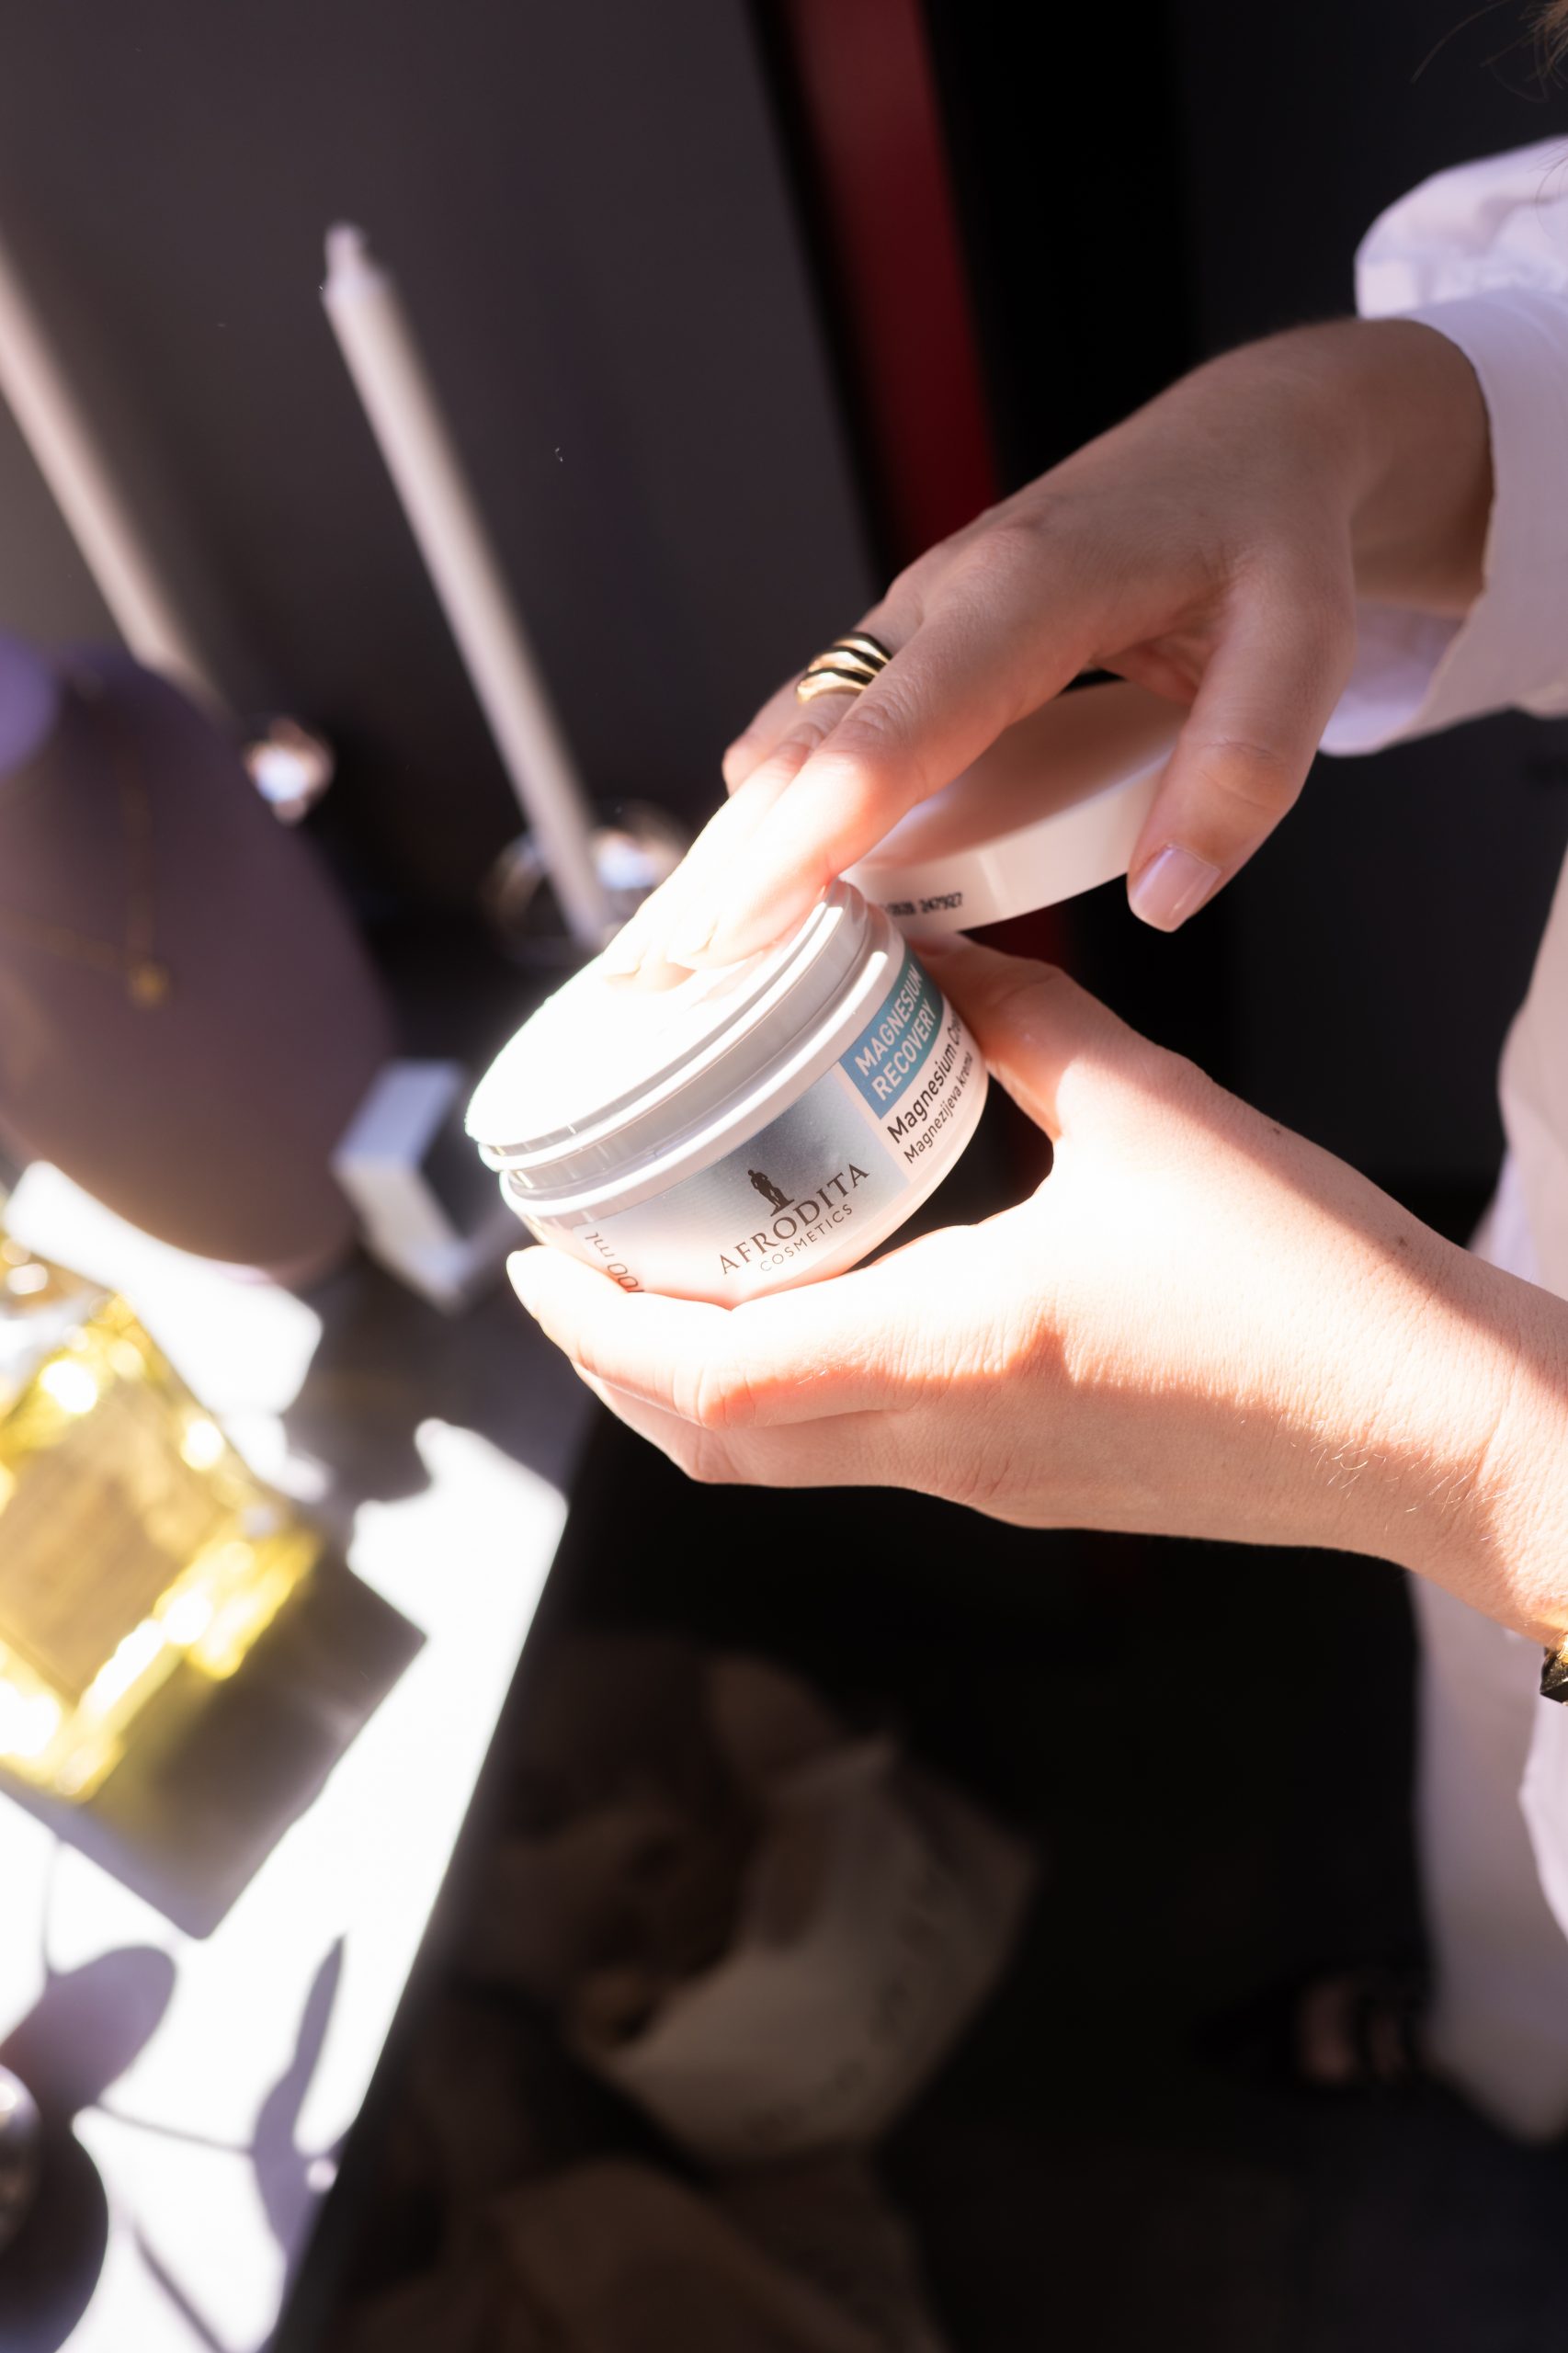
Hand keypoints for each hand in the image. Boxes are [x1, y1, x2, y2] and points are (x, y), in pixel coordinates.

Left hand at [513, 939, 1567, 1643]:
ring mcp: (993, 1488)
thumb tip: (931, 961)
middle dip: (616, 1364)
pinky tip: (816, 1311)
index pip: (715, 1372)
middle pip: (716, 1442)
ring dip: (696, 1388)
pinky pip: (867, 1459)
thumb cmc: (1322, 1287)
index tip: (536, 1255)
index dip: (595, 1324)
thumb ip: (1023, 1022)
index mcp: (965, 1346)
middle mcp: (955, 1443)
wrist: (1441, 1434)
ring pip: (784, 1465)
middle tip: (574, 1269)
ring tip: (666, 1286)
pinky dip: (794, 1396)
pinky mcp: (1039, 1496)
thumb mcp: (1157, 1113)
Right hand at [610, 319, 1490, 978]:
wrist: (1251, 443)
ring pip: (792, 742)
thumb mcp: (1306, 645)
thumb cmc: (1271, 535)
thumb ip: (1243, 773)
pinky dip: (778, 817)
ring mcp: (913, 622)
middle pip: (801, 747)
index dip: (810, 838)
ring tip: (685, 963)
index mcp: (1028, 591)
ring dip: (737, 845)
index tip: (742, 928)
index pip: (891, 733)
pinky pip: (822, 738)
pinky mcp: (911, 651)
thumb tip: (1163, 900)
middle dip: (727, 863)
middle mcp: (941, 600)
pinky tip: (758, 893)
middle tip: (664, 981)